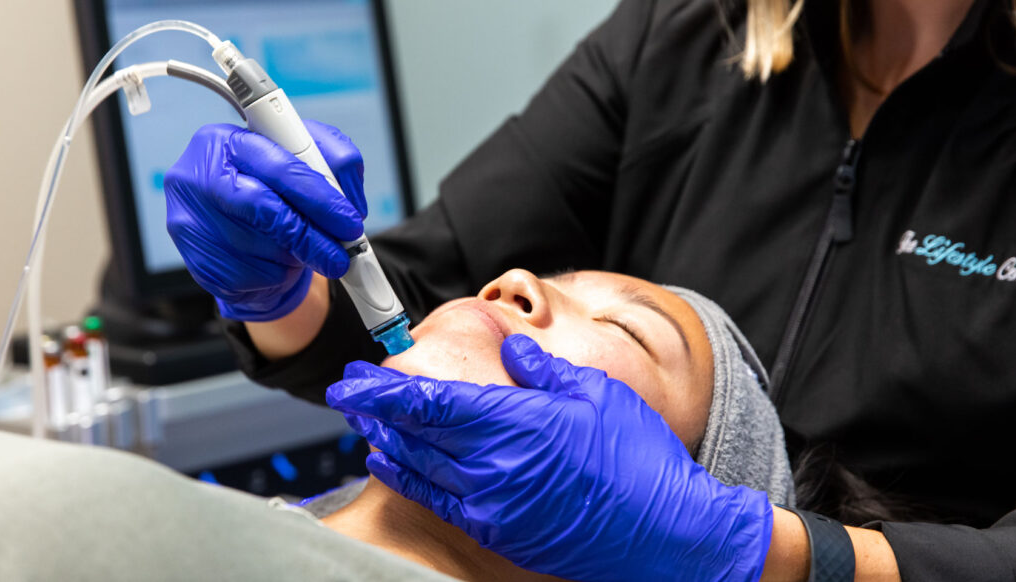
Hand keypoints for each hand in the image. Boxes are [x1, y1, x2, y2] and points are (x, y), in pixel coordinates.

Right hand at [164, 120, 366, 320]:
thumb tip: (349, 200)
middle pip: (264, 209)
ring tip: (304, 249)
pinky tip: (278, 262)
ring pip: (263, 247)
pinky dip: (278, 275)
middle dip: (311, 234)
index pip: (276, 165)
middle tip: (342, 253)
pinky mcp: (199, 264)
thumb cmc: (275, 187)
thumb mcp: (308, 159)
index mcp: (222, 141)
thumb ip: (334, 161)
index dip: (318, 194)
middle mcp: (196, 178)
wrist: (240, 231)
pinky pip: (253, 277)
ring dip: (296, 255)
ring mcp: (191, 224)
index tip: (349, 219)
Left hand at [327, 334, 773, 581]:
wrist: (668, 535)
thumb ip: (544, 371)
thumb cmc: (640, 461)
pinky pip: (437, 500)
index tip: (355, 377)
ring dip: (385, 439)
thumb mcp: (597, 395)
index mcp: (517, 423)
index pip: (432, 401)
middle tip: (347, 391)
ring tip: (362, 419)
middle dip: (375, 408)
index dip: (386, 388)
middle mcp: (494, 465)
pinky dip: (407, 478)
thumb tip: (512, 352)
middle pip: (415, 432)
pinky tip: (391, 462)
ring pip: (419, 466)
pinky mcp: (498, 531)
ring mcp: (492, 503)